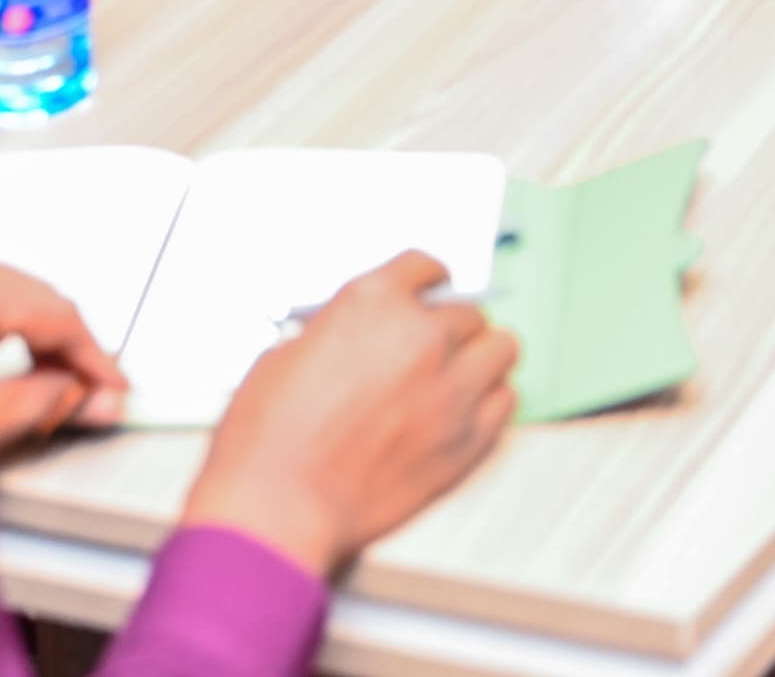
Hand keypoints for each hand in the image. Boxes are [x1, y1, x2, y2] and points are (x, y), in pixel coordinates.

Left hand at [0, 245, 126, 452]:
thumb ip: (47, 405)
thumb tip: (101, 400)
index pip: (54, 315)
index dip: (95, 358)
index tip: (120, 391)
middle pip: (38, 295)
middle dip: (72, 348)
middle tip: (96, 395)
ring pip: (16, 290)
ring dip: (43, 336)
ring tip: (61, 386)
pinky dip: (12, 325)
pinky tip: (22, 362)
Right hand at [181, 251, 518, 579]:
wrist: (278, 507)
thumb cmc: (270, 439)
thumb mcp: (288, 353)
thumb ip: (342, 332)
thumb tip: (365, 335)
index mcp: (374, 303)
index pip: (424, 267)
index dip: (425, 281)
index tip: (430, 291)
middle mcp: (422, 337)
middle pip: (468, 311)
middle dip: (448, 327)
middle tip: (433, 347)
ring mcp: (451, 389)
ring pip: (501, 348)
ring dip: (481, 356)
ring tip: (461, 373)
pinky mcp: (467, 441)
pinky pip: (505, 402)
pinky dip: (489, 402)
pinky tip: (466, 410)